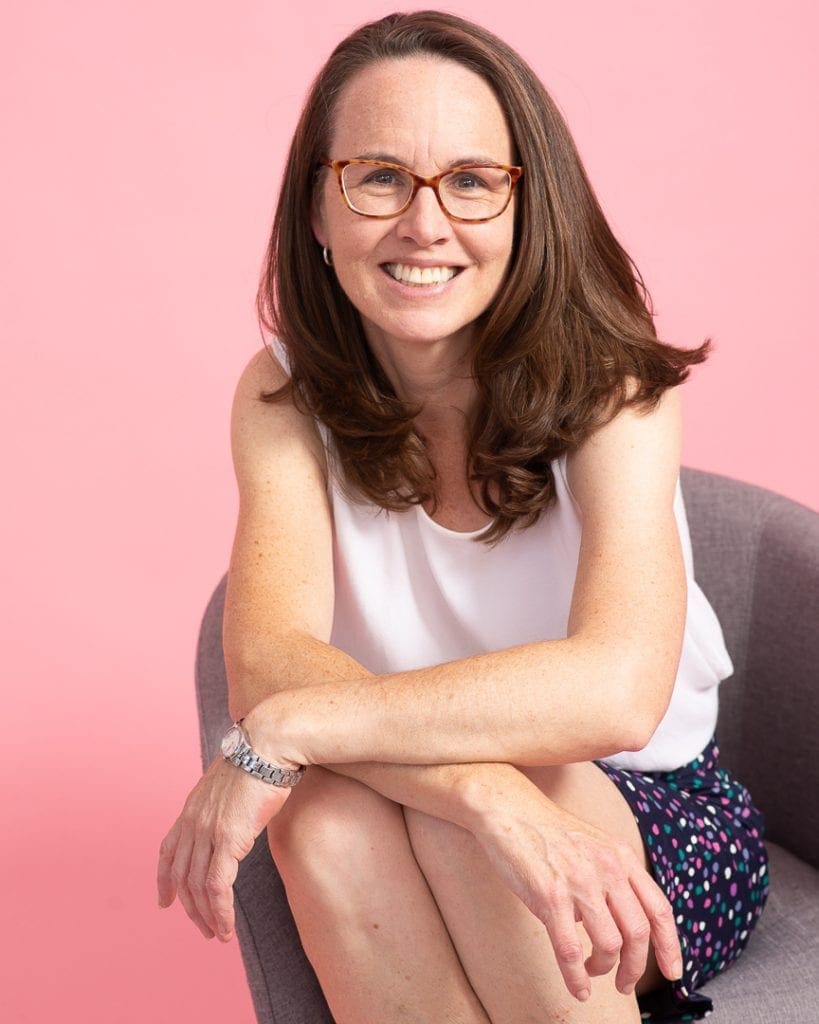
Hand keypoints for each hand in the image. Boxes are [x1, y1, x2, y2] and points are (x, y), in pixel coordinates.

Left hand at [157, 755, 289, 939]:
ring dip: (206, 917)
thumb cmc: (260, 755)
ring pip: (197, 887)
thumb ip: (227, 798)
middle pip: (181, 876)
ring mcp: (208, 830)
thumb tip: (238, 804)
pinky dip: (220, 912)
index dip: (163, 879)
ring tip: (217, 935)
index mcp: (193, 806)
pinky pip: (217, 887)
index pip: (168, 850)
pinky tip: (226, 928)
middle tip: (201, 929)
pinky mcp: (228, 839)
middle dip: (189, 908)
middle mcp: (193, 820)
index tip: (164, 902)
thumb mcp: (233, 779)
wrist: (268, 743)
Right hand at [471, 794, 681, 1001]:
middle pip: (638, 933)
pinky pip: (571, 950)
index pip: (658, 909)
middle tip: (624, 983)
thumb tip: (623, 921)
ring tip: (592, 970)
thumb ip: (615, 876)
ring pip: (610, 945)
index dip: (670, 946)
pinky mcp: (550, 896)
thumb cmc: (547, 830)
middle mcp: (607, 868)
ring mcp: (579, 882)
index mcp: (621, 856)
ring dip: (604, 969)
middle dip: (634, 968)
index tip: (673, 972)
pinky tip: (578, 987)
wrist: (509, 809)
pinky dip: (577, 978)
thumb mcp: (594, 844)